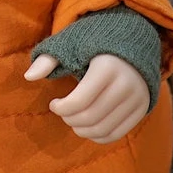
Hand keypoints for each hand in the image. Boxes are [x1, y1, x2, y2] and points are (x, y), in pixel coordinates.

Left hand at [24, 53, 148, 142]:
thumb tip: (28, 76)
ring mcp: (137, 98)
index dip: (61, 108)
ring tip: (73, 119)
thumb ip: (49, 59)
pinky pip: (118, 133)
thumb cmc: (95, 41)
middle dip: (70, 120)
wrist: (133, 36)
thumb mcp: (71, 43)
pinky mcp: (143, 107)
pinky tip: (87, 126)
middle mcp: (126, 84)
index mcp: (107, 67)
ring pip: (104, 129)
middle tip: (62, 112)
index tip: (53, 104)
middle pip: (91, 117)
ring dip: (82, 130)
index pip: (80, 101)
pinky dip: (98, 136)